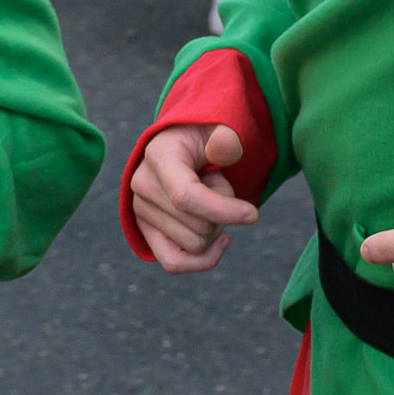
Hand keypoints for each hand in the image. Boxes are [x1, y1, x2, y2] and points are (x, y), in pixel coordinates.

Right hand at [128, 123, 256, 271]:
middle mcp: (143, 185)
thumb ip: (225, 138)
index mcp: (158, 156)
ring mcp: (141, 211)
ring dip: (214, 228)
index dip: (223, 210)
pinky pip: (174, 263)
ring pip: (194, 246)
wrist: (182, 147)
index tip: (252, 214)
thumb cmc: (203, 140)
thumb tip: (226, 146)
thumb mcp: (216, 131)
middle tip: (219, 187)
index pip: (186, 197)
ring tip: (210, 200)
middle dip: (223, 214)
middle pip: (197, 227)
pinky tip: (220, 241)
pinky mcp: (146, 231)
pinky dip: (203, 260)